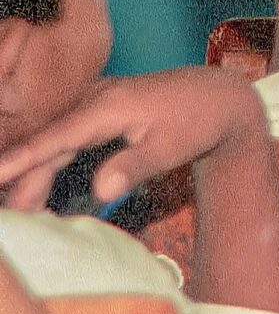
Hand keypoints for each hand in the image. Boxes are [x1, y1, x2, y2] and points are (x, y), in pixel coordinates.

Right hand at [0, 67, 267, 211]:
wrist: (223, 97)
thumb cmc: (199, 123)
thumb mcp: (171, 149)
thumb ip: (134, 167)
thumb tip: (102, 191)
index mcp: (108, 106)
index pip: (54, 137)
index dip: (20, 159)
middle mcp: (96, 99)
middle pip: (50, 143)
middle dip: (25, 179)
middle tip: (16, 216)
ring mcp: (98, 101)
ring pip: (56, 140)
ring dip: (36, 174)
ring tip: (23, 210)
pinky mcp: (102, 109)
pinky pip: (68, 137)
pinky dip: (52, 161)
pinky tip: (39, 186)